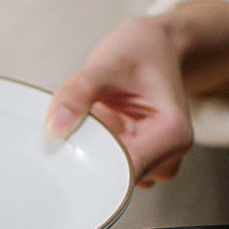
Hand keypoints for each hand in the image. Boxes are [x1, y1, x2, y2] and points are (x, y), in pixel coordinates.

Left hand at [46, 16, 193, 186]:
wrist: (155, 48)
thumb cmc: (140, 52)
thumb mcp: (106, 64)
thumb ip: (78, 93)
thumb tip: (56, 126)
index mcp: (173, 135)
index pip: (127, 173)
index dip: (93, 168)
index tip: (69, 154)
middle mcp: (168, 155)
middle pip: (118, 180)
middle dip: (90, 160)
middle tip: (79, 128)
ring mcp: (154, 161)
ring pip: (111, 178)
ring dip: (93, 154)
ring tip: (96, 121)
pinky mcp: (138, 160)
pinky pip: (109, 168)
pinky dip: (96, 152)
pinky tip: (99, 129)